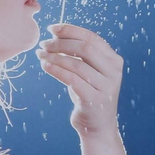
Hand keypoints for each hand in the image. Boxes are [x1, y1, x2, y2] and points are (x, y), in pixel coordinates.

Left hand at [37, 23, 123, 137]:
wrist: (97, 125)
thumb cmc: (89, 93)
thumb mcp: (88, 71)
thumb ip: (79, 55)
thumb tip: (55, 34)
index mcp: (113, 60)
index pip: (92, 38)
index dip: (71, 30)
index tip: (52, 28)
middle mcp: (113, 72)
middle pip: (85, 48)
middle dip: (61, 43)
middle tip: (43, 44)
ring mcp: (106, 86)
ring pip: (77, 64)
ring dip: (55, 57)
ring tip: (40, 55)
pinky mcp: (94, 99)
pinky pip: (72, 80)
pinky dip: (56, 70)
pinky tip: (44, 66)